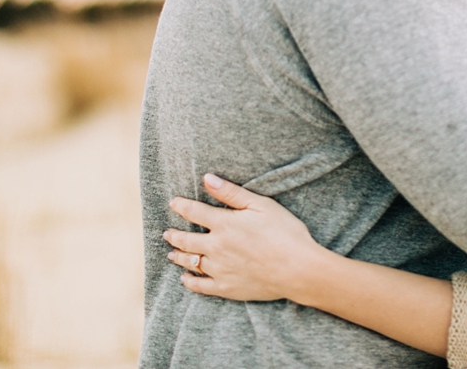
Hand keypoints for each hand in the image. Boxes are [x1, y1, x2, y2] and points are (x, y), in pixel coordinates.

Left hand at [164, 174, 329, 302]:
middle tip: (167, 233)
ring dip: (178, 256)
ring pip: (190, 262)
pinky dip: (190, 282)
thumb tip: (207, 178)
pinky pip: (201, 286)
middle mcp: (216, 247)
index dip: (181, 206)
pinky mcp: (227, 288)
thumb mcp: (261, 205)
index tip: (173, 203)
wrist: (299, 269)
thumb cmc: (285, 233)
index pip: (194, 212)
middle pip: (186, 239)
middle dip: (174, 235)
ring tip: (171, 254)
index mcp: (224, 224)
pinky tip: (185, 279)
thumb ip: (231, 193)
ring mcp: (220, 269)